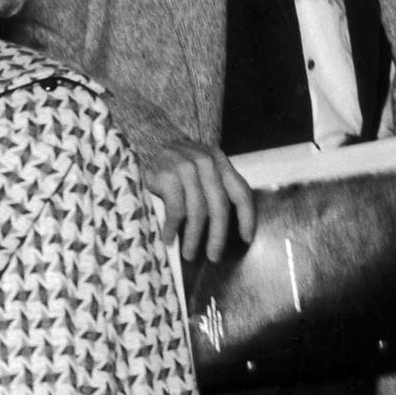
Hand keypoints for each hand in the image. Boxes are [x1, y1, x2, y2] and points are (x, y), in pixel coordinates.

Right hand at [144, 140, 256, 261]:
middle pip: (220, 206)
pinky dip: (172, 228)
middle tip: (214, 256)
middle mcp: (207, 164)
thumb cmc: (175, 162)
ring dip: (193, 237)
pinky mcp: (168, 175)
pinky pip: (176, 209)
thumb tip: (220, 226)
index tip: (246, 239)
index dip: (247, 218)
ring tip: (188, 253)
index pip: (241, 192)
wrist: (148, 138)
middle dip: (218, 236)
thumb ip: (213, 187)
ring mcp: (187, 168)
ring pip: (197, 211)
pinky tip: (169, 238)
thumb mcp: (200, 167)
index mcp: (221, 163)